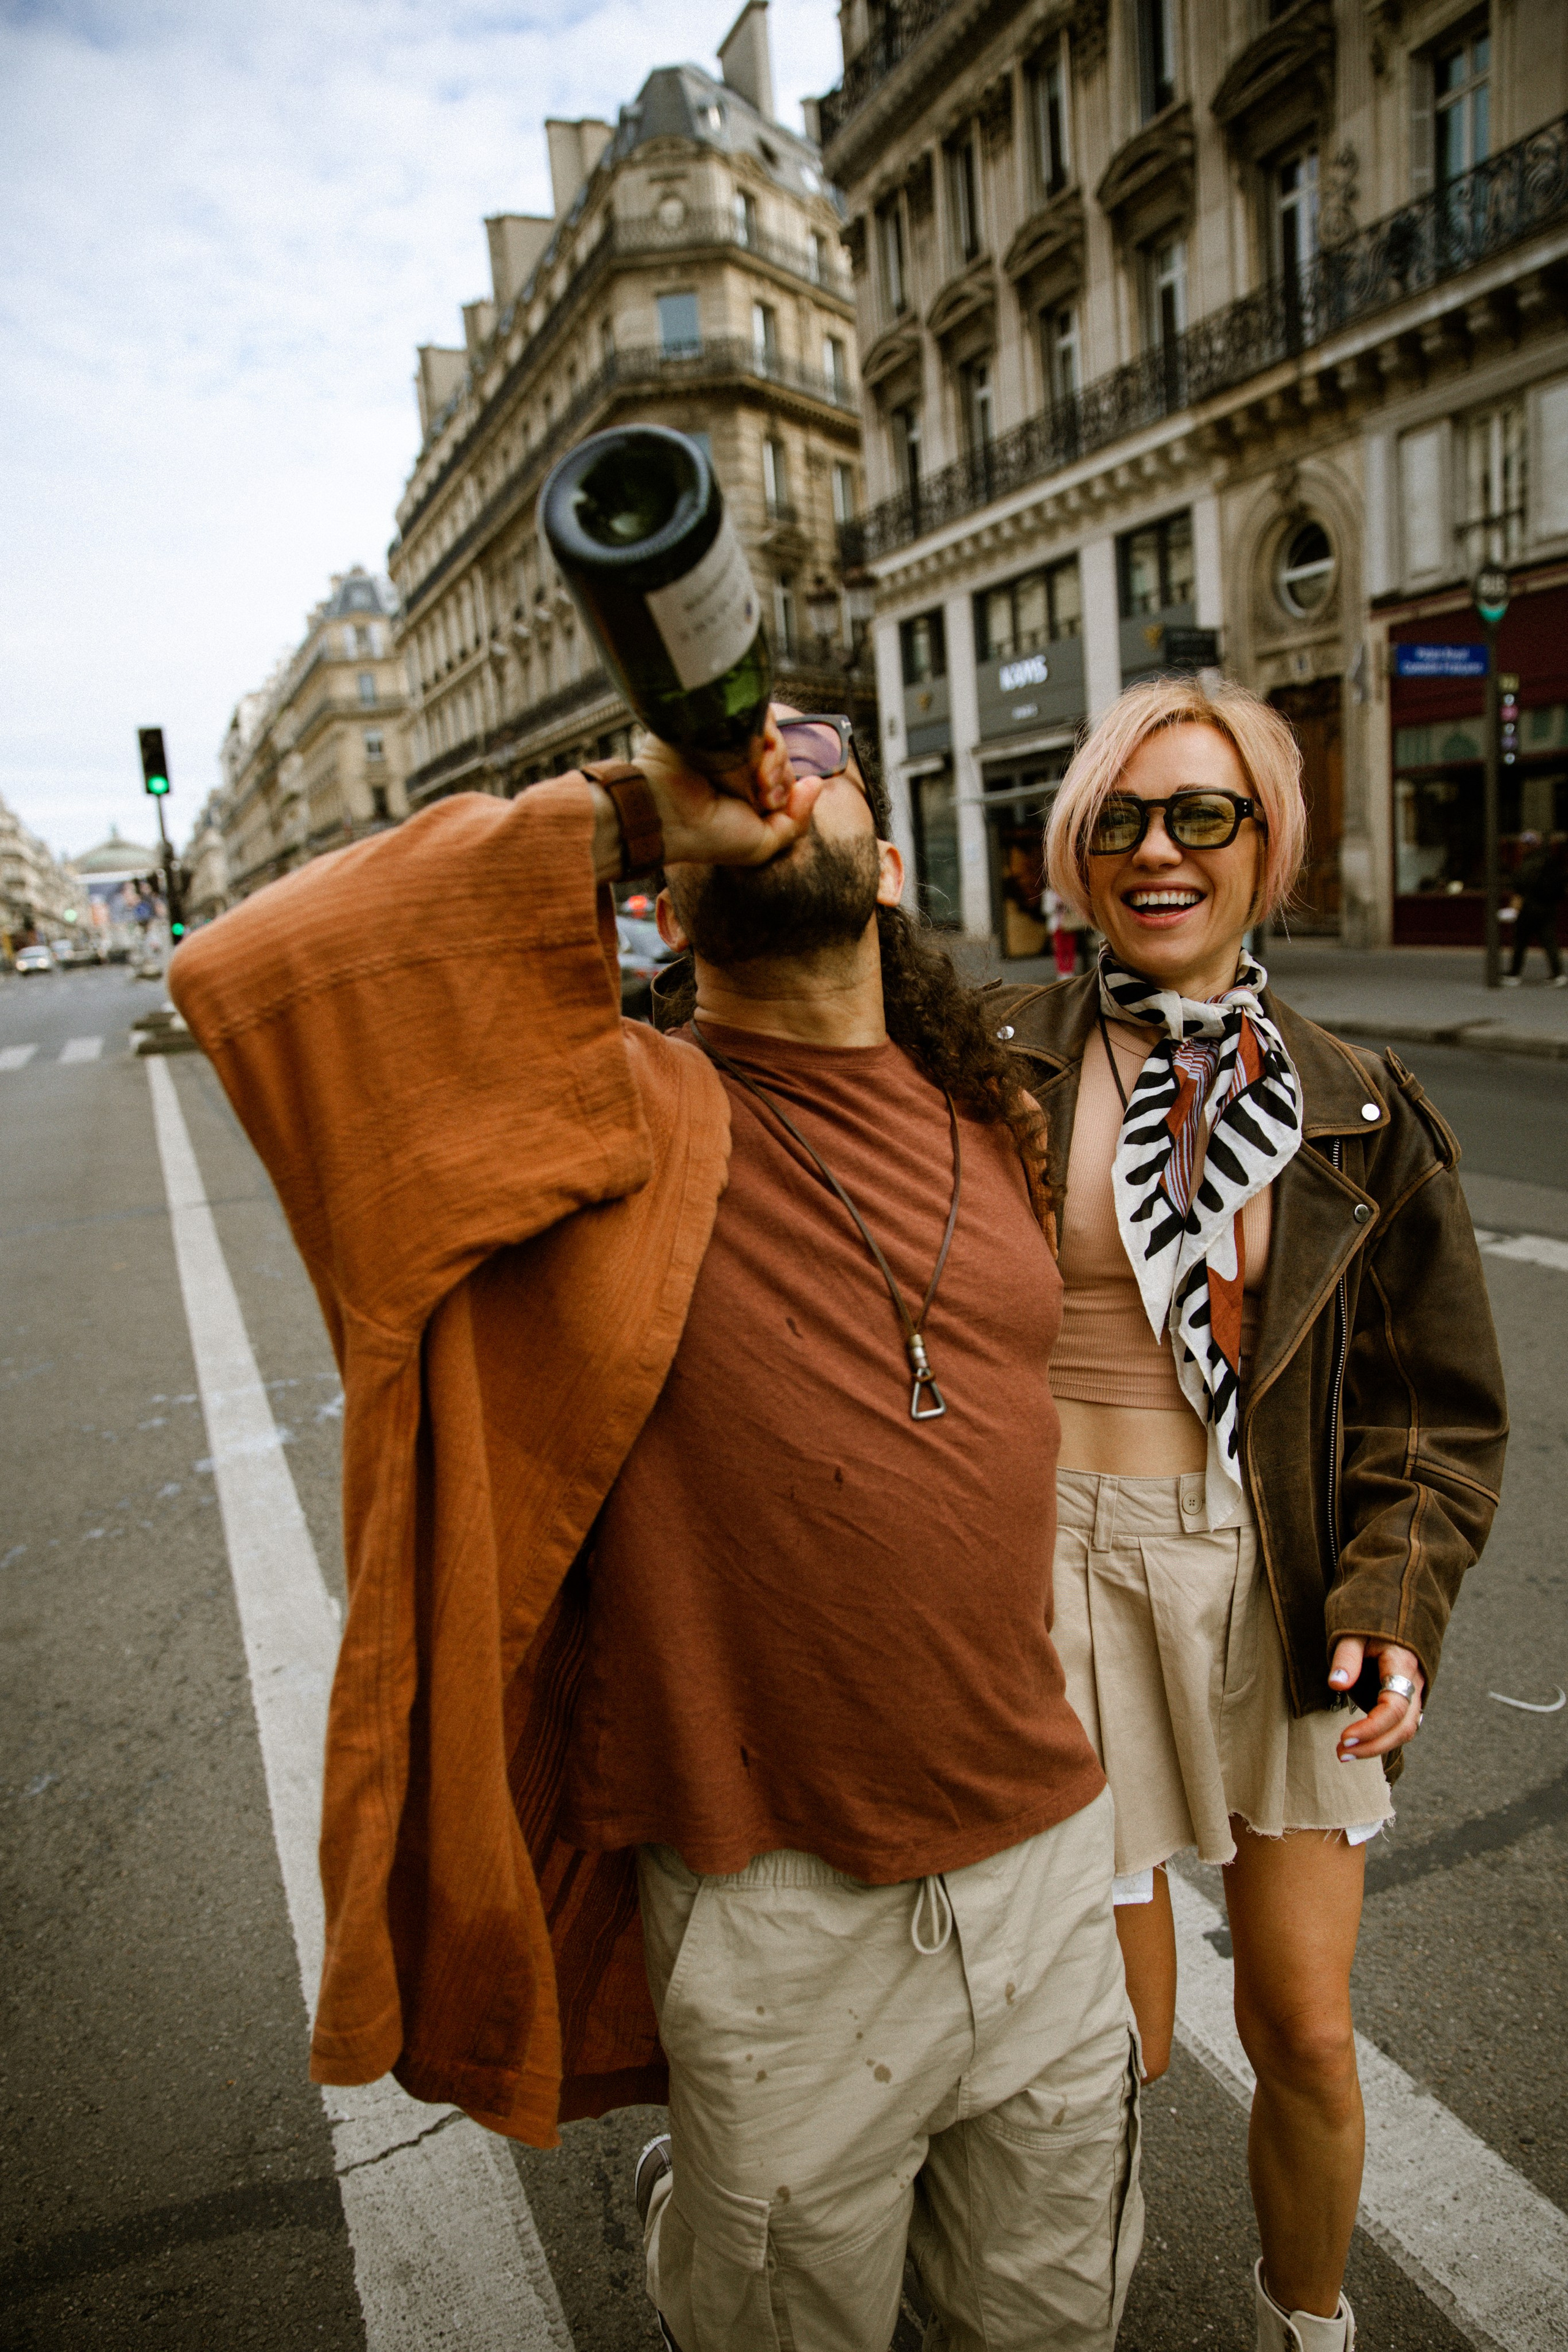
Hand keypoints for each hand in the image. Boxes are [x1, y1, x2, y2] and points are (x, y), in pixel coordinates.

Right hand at [633, 711, 821, 869]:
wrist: (667, 818)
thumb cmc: (709, 836)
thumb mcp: (762, 843)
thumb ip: (796, 821)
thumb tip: (817, 783)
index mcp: (747, 788)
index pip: (785, 774)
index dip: (788, 787)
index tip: (772, 803)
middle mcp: (737, 762)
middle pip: (781, 752)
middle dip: (782, 773)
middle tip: (764, 793)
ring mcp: (727, 739)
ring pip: (771, 732)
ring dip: (774, 756)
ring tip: (757, 778)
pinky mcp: (716, 719)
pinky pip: (757, 712)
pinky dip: (764, 734)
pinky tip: (750, 759)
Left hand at [1329, 1637, 1424, 1759]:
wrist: (1392, 1616)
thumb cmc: (1368, 1625)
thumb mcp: (1352, 1633)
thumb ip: (1346, 1657)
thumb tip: (1337, 1684)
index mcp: (1403, 1664)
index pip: (1394, 1707)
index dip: (1371, 1727)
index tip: (1344, 1737)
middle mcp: (1415, 1683)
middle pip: (1404, 1727)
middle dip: (1373, 1745)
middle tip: (1340, 1753)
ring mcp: (1416, 1693)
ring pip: (1406, 1731)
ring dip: (1377, 1747)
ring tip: (1344, 1753)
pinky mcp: (1409, 1700)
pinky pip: (1401, 1726)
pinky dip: (1382, 1739)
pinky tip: (1358, 1745)